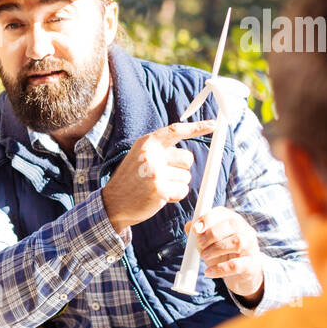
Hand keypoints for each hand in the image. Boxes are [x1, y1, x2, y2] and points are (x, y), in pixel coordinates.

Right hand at [101, 120, 215, 233]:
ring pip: (186, 177)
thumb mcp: (141, 157)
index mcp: (147, 143)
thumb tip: (188, 154)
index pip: (176, 131)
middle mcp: (151, 155)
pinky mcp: (159, 189)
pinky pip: (182, 191)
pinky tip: (159, 196)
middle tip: (164, 176)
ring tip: (157, 187)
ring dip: (176, 185)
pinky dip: (175, 196)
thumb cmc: (131, 180)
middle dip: (182, 169)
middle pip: (188, 158)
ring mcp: (155, 172)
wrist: (113, 203)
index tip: (213, 125)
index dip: (196, 127)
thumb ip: (161, 151)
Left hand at [185, 207, 264, 305]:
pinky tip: (208, 271)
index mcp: (233, 221)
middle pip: (233, 224)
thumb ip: (198, 233)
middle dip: (212, 233)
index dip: (207, 218)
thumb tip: (189, 226)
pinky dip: (219, 268)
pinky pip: (236, 265)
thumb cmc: (223, 254)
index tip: (195, 229)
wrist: (241, 275)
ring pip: (237, 242)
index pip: (222, 212)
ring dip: (215, 249)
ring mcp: (251, 247)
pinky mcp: (252, 265)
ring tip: (204, 256)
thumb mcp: (208, 242)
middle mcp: (246, 231)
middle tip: (199, 244)